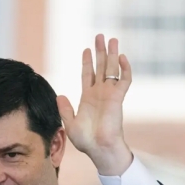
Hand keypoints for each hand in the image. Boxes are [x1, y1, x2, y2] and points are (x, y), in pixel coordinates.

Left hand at [57, 34, 133, 175]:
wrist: (99, 148)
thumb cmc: (86, 141)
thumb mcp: (70, 124)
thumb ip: (65, 109)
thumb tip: (60, 96)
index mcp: (88, 98)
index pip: (88, 75)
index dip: (87, 62)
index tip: (86, 49)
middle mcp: (100, 93)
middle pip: (100, 67)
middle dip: (100, 51)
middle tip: (100, 36)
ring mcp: (110, 94)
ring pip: (112, 69)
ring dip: (112, 54)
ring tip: (112, 39)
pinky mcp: (118, 98)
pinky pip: (124, 80)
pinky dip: (124, 68)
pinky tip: (121, 57)